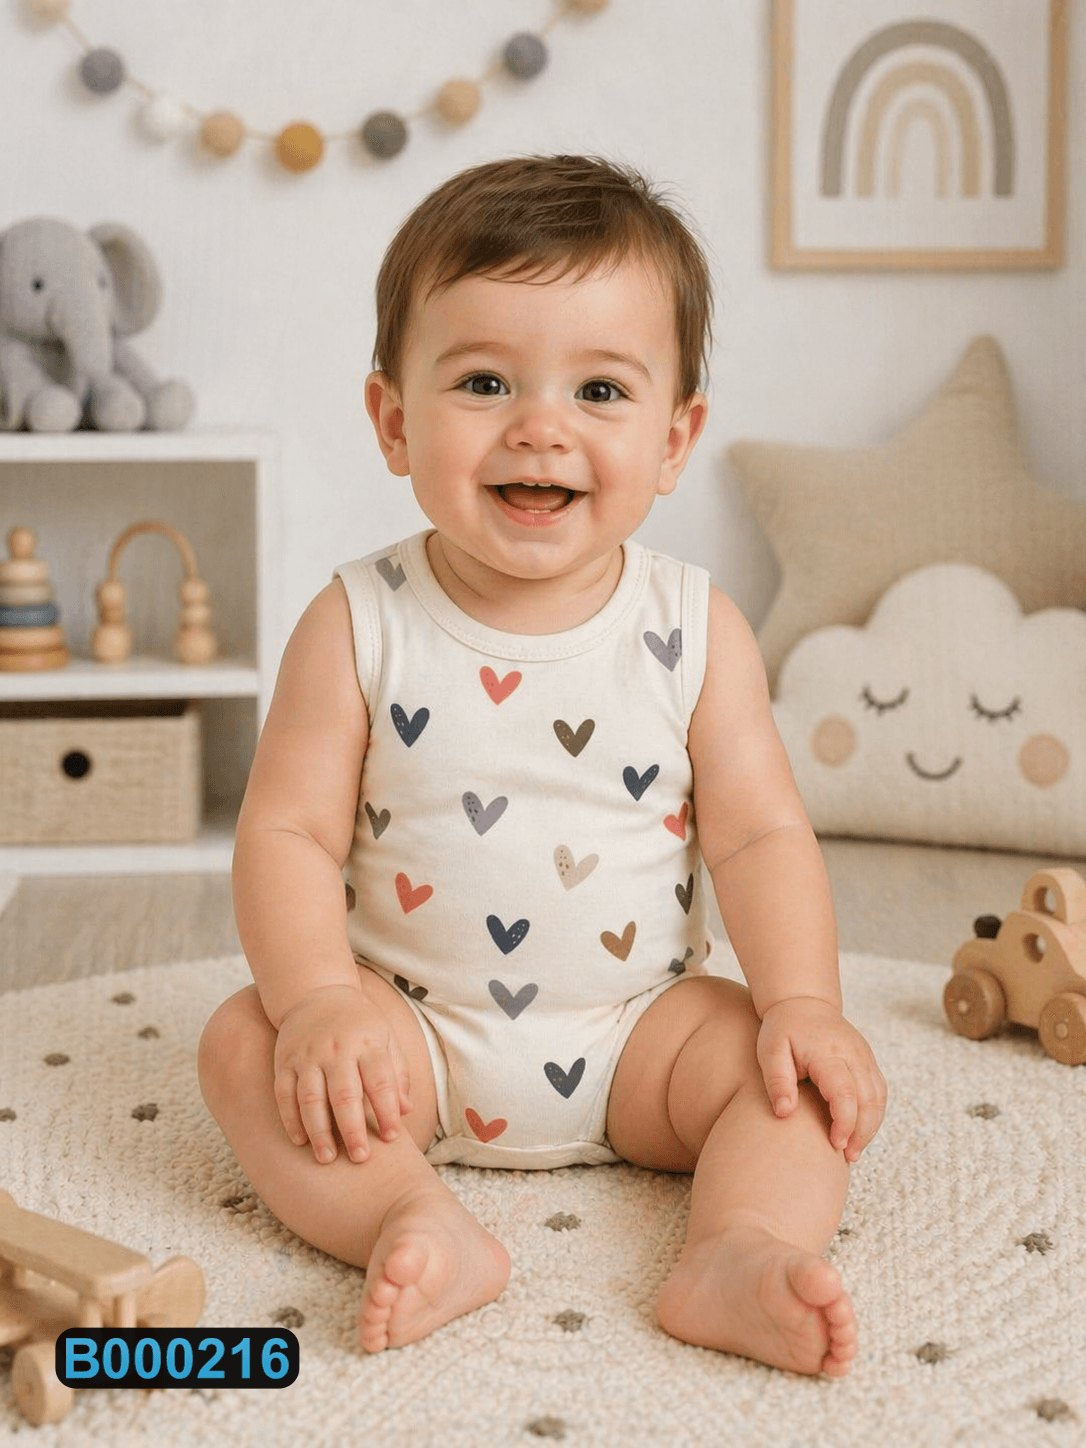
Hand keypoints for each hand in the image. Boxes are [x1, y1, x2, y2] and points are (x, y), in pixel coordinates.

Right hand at [272, 985, 412, 1163]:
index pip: (381, 1081)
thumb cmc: (359, 1024)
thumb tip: (407, 1111)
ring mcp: (308, 1055)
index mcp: (368, 1043)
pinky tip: (300, 1140)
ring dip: (319, 1130)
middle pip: (345, 1094)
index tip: (392, 1137)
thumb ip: (397, 1075)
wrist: (317, 993)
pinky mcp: (285, 1061)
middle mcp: (337, 1049)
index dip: (387, 1111)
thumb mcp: (385, 1039)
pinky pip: (284, 1093)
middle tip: (360, 1158)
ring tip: (327, 1158)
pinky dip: (290, 1119)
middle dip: (353, 1128)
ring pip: (311, 1097)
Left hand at [756, 997, 885, 1161]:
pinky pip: (879, 1091)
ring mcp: (864, 1055)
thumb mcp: (770, 1051)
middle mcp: (852, 1053)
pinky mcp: (868, 1060)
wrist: (803, 1001)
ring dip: (871, 1126)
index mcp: (827, 1052)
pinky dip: (873, 1114)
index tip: (835, 1144)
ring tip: (853, 1151)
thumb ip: (777, 1081)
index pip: (845, 1092)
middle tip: (848, 1157)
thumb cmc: (782, 1029)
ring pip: (879, 1097)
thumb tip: (784, 1113)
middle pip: (869, 1099)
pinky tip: (859, 1131)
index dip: (844, 1122)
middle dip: (862, 1132)